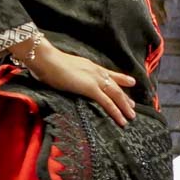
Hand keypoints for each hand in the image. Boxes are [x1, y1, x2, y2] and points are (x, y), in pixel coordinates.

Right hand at [13, 39, 136, 126]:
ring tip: (131, 116)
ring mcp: (95, 80)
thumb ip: (72, 72)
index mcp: (90, 66)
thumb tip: (68, 76)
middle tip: (133, 106)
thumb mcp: (65, 66)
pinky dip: (116, 112)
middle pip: (116, 86)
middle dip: (125, 97)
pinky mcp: (91, 88)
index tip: (130, 83)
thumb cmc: (49, 63)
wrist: (46, 59)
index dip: (120, 79)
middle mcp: (96, 72)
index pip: (109, 74)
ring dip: (125, 107)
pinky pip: (107, 102)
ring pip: (116, 95)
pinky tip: (122, 120)